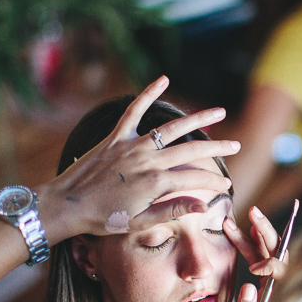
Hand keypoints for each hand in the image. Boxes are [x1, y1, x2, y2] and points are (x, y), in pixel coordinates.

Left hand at [38, 76, 240, 242]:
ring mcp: (132, 145)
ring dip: (198, 118)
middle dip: (217, 147)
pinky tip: (164, 79)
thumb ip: (173, 210)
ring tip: (219, 111)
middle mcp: (147, 160)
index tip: (226, 186)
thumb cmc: (102, 220)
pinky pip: (135, 110)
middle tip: (236, 145)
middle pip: (191, 150)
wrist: (65, 206)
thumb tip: (203, 204)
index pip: (195, 178)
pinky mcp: (115, 137)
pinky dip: (148, 93)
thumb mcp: (140, 222)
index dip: (213, 182)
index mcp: (155, 183)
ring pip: (172, 128)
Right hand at [220, 206, 289, 301]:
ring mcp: (272, 280)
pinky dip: (248, 242)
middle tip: (254, 212)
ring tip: (233, 219)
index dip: (270, 265)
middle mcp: (280, 285)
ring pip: (266, 250)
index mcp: (281, 298)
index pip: (283, 272)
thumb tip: (249, 286)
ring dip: (252, 233)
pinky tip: (236, 230)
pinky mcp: (262, 279)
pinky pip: (258, 255)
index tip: (253, 270)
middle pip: (279, 251)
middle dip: (266, 231)